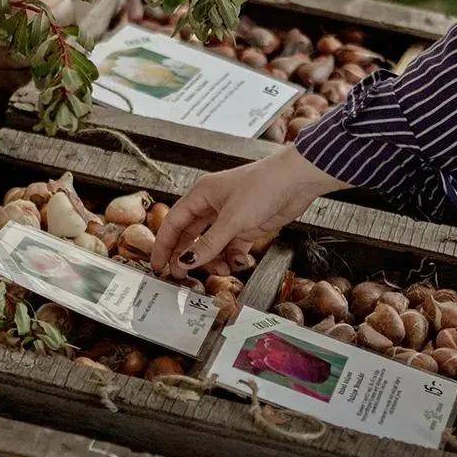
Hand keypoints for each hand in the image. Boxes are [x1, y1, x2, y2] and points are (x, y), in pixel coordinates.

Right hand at [151, 146, 350, 278]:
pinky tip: (237, 262)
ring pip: (212, 244)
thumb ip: (209, 244)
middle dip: (187, 256)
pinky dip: (232, 256)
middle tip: (184, 276)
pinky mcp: (247, 226)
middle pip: (191, 235)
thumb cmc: (264, 186)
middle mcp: (213, 205)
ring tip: (221, 271)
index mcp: (201, 195)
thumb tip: (186, 261)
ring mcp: (230, 216)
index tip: (158, 265)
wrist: (298, 180)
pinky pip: (232, 246)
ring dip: (213, 259)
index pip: (174, 223)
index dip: (164, 245)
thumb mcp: (233, 219)